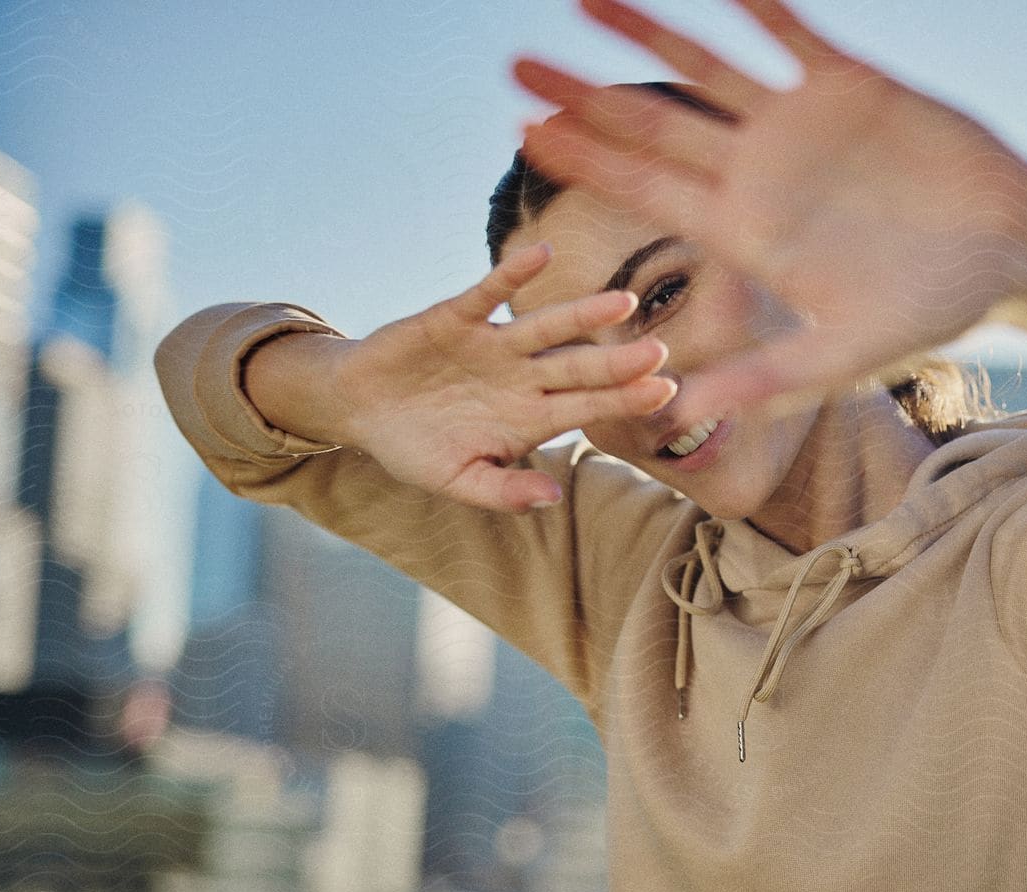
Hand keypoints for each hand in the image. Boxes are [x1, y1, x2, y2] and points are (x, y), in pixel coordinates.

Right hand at [333, 243, 678, 512]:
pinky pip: (488, 292)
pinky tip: (542, 255)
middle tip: (661, 352)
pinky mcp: (457, 317)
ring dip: (582, 314)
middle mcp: (522, 377)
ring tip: (623, 302)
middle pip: (579, 366)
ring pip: (545, 327)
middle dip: (618, 362)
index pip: (587, 407)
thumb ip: (503, 492)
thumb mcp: (456, 480)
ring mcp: (493, 345)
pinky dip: (512, 274)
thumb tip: (552, 500)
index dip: (624, 399)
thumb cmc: (416, 447)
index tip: (665, 392)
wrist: (361, 409)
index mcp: (530, 418)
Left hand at [513, 0, 1026, 425]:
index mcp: (749, 233)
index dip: (585, 164)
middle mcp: (761, 173)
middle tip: (514, 66)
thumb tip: (680, 415)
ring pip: (706, 68)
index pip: (648, 191)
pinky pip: (789, 32)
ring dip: (646, 32)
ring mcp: (800, 126)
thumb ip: (765, 380)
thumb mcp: (844, 354)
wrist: (1010, 251)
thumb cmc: (931, 306)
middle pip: (653, 126)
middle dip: (584, 97)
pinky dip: (754, 2)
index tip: (522, 138)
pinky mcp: (850, 85)